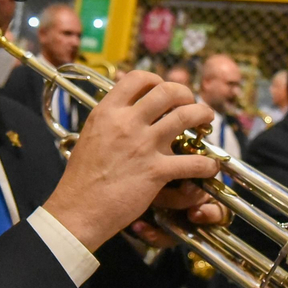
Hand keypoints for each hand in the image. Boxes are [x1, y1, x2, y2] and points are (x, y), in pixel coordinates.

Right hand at [44, 72, 215, 250]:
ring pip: (186, 116)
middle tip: (190, 103)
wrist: (78, 209)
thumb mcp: (91, 135)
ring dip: (203, 114)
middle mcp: (127, 123)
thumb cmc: (82, 178)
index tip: (163, 91)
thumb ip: (110, 120)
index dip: (157, 80)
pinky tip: (210, 166)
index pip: (139, 78)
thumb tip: (126, 109)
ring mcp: (143, 146)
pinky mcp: (156, 171)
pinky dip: (207, 163)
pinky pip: (193, 161)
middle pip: (168, 91)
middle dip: (186, 94)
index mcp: (107, 112)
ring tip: (206, 120)